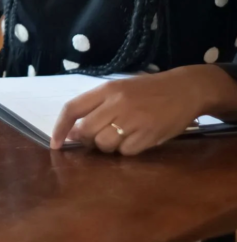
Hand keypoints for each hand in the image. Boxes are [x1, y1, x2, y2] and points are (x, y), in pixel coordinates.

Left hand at [50, 66, 214, 154]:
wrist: (186, 89)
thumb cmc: (148, 90)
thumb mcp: (119, 89)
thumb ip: (97, 106)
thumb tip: (74, 130)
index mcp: (107, 90)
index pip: (72, 109)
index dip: (59, 128)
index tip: (55, 143)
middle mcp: (117, 104)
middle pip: (86, 131)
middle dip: (86, 140)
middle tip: (95, 138)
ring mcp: (134, 120)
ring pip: (104, 144)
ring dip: (107, 147)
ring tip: (119, 136)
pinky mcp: (149, 134)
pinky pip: (126, 152)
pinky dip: (126, 151)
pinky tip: (136, 139)